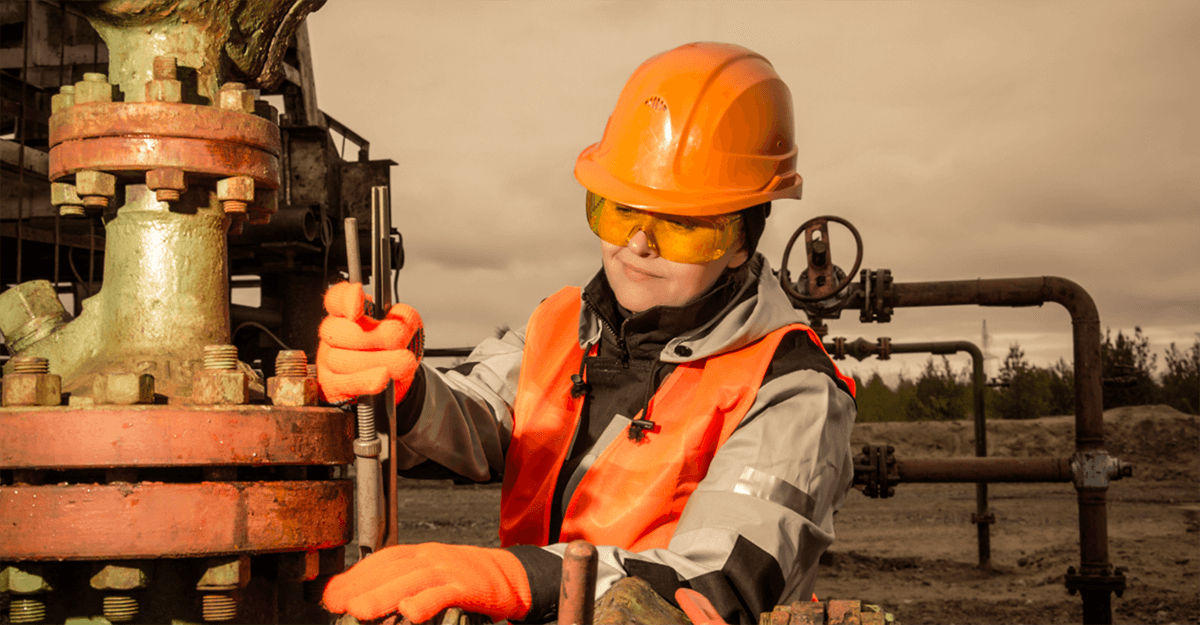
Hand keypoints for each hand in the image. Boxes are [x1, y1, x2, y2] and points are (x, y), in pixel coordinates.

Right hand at [317, 281, 423, 403]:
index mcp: (349, 312)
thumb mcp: (408, 328)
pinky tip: (382, 377)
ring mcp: (329, 360)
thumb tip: (399, 315)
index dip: (344, 301)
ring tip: (403, 362)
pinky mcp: (332, 385)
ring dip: (378, 360)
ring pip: (339, 358)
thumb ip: (405, 316)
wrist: (395, 380)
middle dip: (371, 336)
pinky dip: (366, 380)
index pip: (336, 298)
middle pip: (334, 330)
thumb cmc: (395, 349)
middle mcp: (334, 334)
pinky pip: (345, 383)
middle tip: (398, 340)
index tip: (356, 310)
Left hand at [322, 543, 531, 622]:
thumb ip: (403, 584)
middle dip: (360, 585)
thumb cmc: (469, 579)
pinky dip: (426, 601)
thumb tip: (367, 600)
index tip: (331, 595)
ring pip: (412, 580)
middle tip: (336, 604)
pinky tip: (410, 612)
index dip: (354, 576)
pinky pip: (444, 593)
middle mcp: (431, 558)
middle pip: (390, 568)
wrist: (512, 577)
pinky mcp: (468, 586)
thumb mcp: (433, 576)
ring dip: (383, 595)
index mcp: (420, 555)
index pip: (381, 561)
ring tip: (360, 611)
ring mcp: (449, 570)